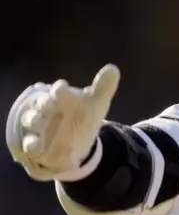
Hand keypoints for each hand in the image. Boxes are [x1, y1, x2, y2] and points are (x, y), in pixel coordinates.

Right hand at [6, 64, 119, 180]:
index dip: (60, 90)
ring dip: (34, 120)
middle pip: (41, 102)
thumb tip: (113, 69)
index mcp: (63, 96)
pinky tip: (35, 146)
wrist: (74, 143)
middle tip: (49, 104)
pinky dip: (31, 144)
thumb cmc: (83, 118)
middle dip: (44, 103)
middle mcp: (47, 108)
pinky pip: (29, 143)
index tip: (61, 90)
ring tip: (39, 122)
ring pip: (31, 119)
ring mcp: (38, 125)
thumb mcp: (96, 105)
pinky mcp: (34, 143)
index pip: (60, 89)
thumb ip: (103, 88)